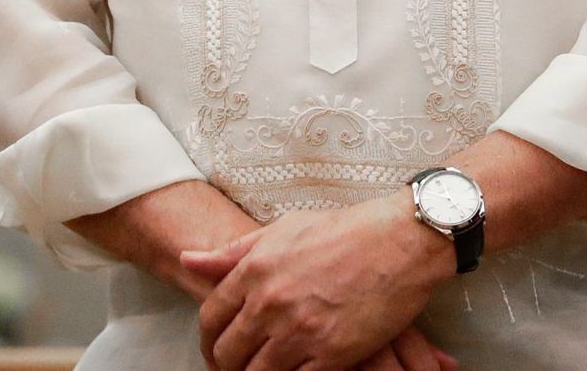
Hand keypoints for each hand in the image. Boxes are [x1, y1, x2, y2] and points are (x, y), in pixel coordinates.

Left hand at [182, 198, 455, 370]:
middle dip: (227, 365)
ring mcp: (299, 331)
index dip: (208, 340)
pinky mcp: (331, 354)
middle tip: (236, 368)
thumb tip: (187, 259)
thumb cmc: (343, 231)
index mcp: (254, 271)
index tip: (216, 349)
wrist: (399, 241)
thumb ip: (233, 252)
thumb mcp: (282, 230)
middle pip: (228, 353)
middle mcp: (270, 303)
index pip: (211, 317)